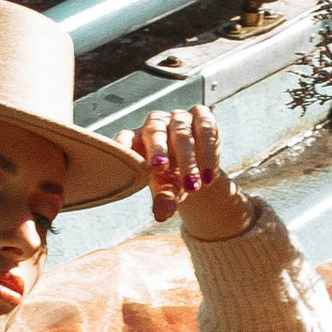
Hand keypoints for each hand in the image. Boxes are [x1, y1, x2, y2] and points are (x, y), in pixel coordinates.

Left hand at [132, 105, 250, 239]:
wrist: (199, 166)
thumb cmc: (173, 177)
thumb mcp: (167, 189)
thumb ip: (164, 200)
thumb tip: (161, 216)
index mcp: (136, 139)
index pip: (124, 138)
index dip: (123, 147)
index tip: (122, 158)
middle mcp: (155, 124)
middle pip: (154, 132)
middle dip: (157, 150)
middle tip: (160, 169)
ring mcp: (178, 118)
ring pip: (181, 133)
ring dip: (188, 160)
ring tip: (194, 186)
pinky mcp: (201, 115)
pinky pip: (205, 129)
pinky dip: (208, 152)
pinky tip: (209, 175)